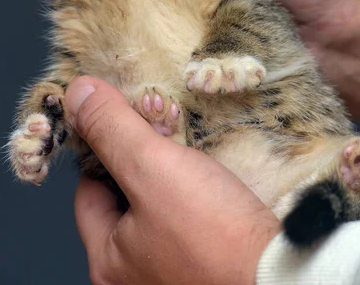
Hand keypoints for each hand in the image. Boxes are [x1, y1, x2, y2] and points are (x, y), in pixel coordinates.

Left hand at [65, 77, 279, 284]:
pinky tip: (209, 173)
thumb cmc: (213, 232)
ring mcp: (172, 273)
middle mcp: (134, 276)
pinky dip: (193, 192)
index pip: (89, 191)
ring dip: (169, 173)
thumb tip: (76, 94)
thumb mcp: (151, 169)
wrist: (283, 276)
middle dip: (140, 159)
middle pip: (125, 199)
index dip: (104, 150)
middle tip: (161, 128)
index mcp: (108, 263)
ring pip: (158, 206)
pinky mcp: (206, 265)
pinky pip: (188, 219)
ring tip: (185, 144)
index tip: (125, 122)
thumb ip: (112, 129)